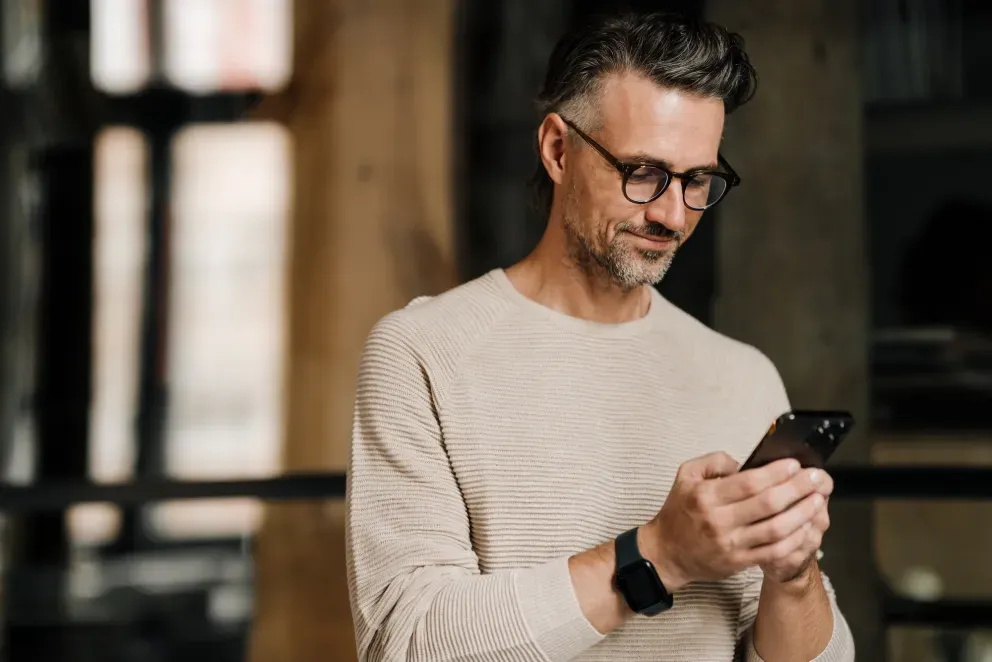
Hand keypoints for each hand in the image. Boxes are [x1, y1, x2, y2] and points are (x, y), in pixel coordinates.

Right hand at [639, 452, 830, 591]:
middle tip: (817, 478)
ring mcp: (730, 544)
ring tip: (818, 500)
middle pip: (768, 504)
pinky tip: (806, 526)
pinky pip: (774, 552)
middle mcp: (718, 520)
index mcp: (705, 495)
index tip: (795, 464)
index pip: (748, 482)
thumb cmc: (679, 510)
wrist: (666, 552)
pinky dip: (795, 539)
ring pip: (776, 529)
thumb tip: (745, 463)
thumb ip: (714, 461)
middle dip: (797, 489)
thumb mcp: (686, 475)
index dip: (776, 473)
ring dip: (802, 514)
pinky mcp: (738, 562)